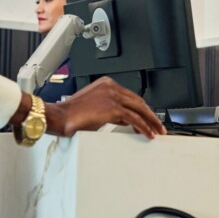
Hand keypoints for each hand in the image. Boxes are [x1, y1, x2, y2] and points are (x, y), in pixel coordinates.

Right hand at [45, 77, 165, 138]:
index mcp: (107, 83)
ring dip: (151, 122)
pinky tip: (147, 134)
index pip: (130, 96)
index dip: (142, 108)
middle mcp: (111, 87)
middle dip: (150, 115)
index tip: (148, 117)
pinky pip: (134, 119)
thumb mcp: (95, 109)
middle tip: (158, 125)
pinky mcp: (113, 108)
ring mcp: (113, 96)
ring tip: (157, 131)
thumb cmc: (72, 114)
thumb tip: (126, 120)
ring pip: (139, 109)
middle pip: (138, 101)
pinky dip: (143, 127)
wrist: (60, 116)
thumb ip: (111, 111)